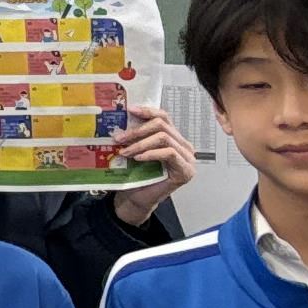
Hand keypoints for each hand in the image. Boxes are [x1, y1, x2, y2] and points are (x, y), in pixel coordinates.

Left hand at [109, 108, 196, 226]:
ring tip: (125, 151)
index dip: (147, 111)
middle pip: (162, 125)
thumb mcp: (135, 148)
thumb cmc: (137, 174)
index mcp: (173, 137)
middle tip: (119, 138)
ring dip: (140, 143)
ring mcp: (187, 158)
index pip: (163, 117)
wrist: (137, 197)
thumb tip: (120, 117)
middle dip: (138, 130)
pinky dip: (151, 153)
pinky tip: (138, 158)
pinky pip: (169, 153)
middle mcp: (183, 145)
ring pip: (164, 138)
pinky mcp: (186, 171)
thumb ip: (136, 134)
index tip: (129, 110)